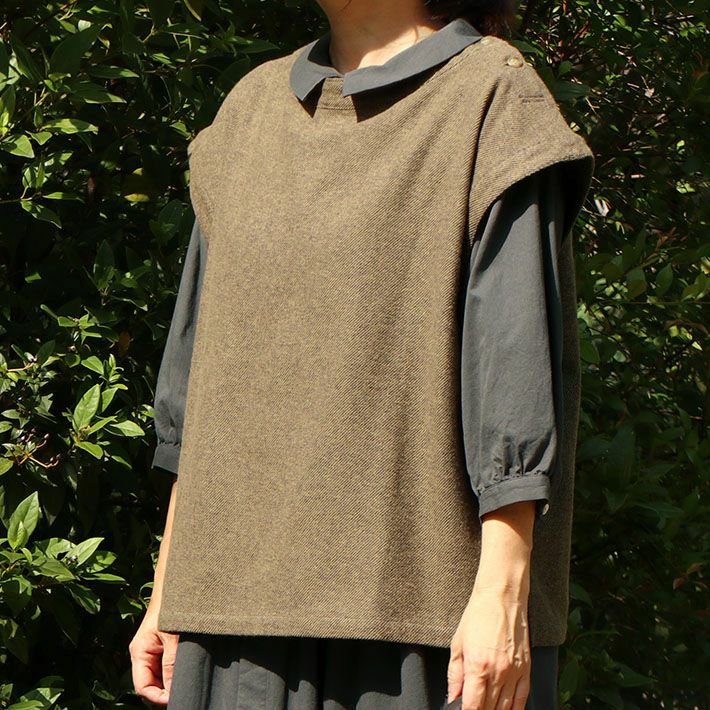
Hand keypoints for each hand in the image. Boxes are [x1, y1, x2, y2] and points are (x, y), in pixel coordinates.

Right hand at [129, 606, 178, 705]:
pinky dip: (175, 670)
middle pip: (150, 683)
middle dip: (165, 690)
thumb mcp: (173, 637)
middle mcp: (143, 653)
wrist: (176, 586)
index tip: (175, 699)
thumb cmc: (171, 608)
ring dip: (171, 680)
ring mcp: (153, 650)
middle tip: (184, 691)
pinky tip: (187, 669)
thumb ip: (171, 663)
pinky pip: (166, 665)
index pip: (143, 686)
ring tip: (187, 680)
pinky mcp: (163, 645)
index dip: (157, 697)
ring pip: (159, 675)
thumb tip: (172, 689)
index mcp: (139, 652)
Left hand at [446, 583, 530, 709]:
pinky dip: (514, 709)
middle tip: (472, 706)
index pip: (472, 707)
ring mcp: (514, 672)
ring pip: (506, 708)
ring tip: (486, 707)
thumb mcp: (457, 643)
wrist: (501, 597)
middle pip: (489, 709)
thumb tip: (453, 697)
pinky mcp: (526, 669)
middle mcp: (498, 673)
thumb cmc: (478, 616)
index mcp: (478, 666)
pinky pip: (522, 700)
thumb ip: (454, 675)